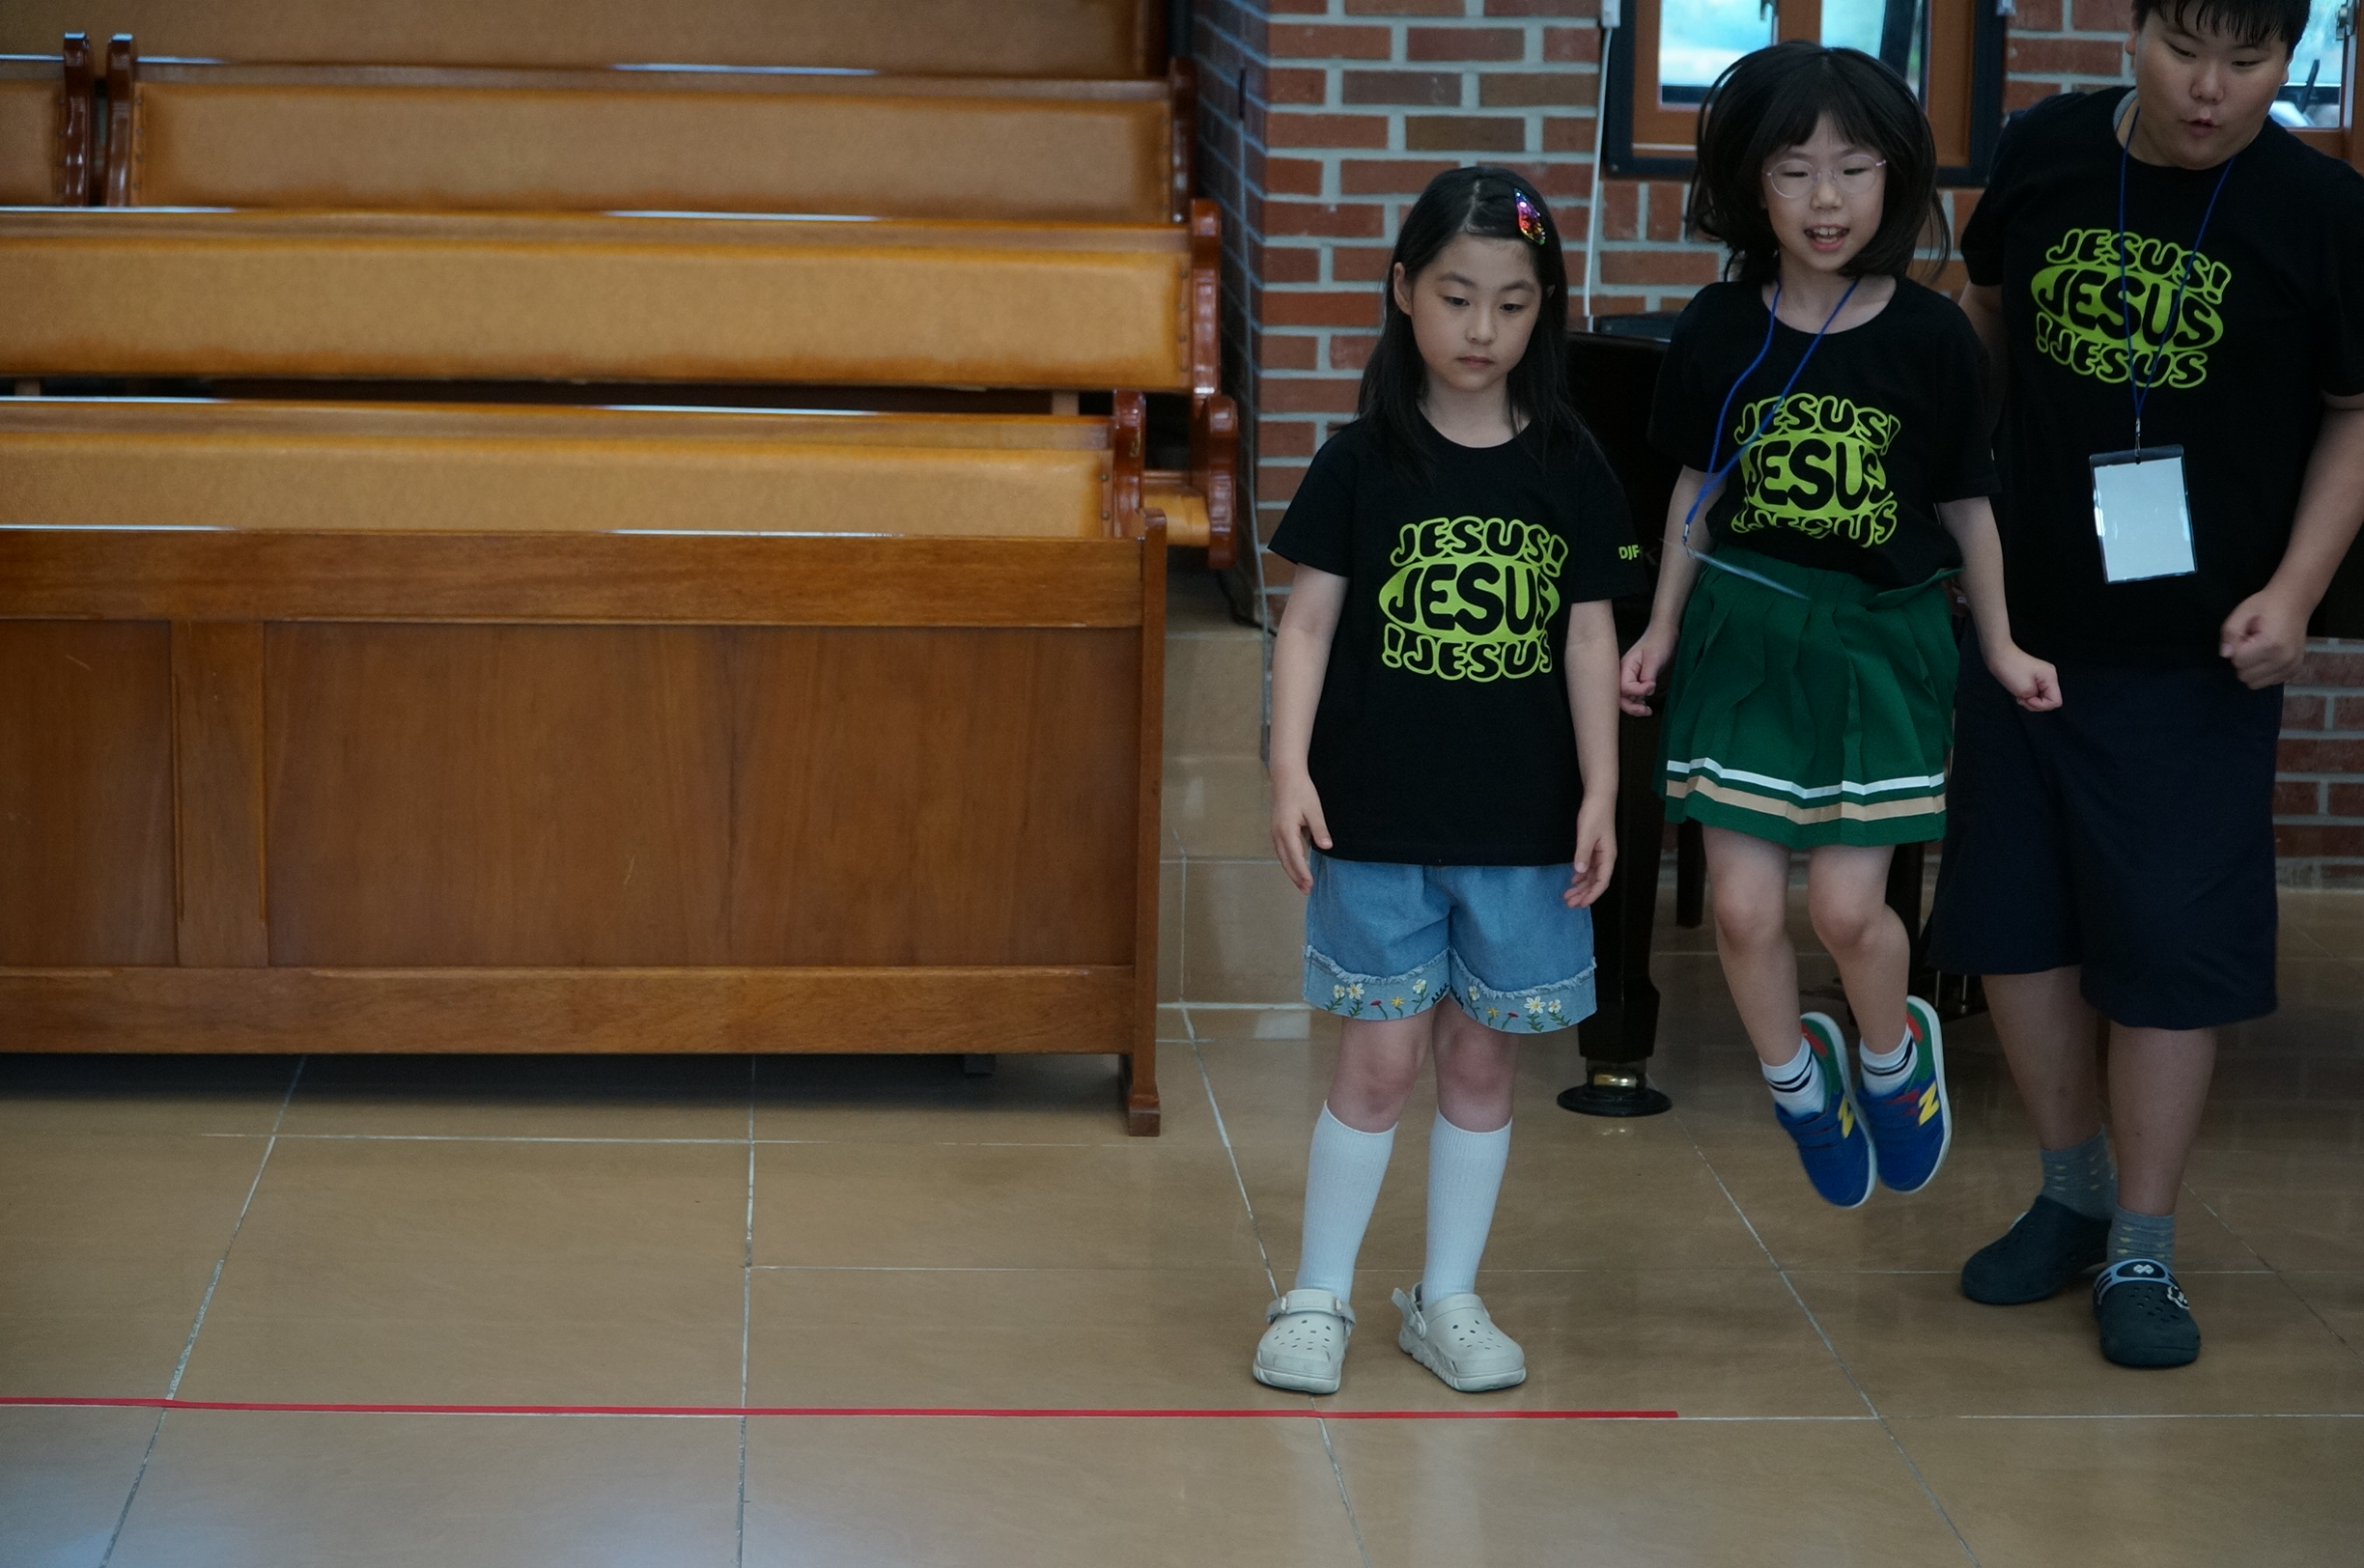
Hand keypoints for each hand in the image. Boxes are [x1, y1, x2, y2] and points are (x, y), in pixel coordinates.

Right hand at [1271, 769, 1330, 893]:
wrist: (1286, 776)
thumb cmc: (1301, 791)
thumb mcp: (1314, 810)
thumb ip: (1320, 829)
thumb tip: (1327, 847)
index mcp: (1286, 830)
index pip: (1295, 857)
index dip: (1303, 873)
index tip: (1310, 885)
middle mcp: (1277, 834)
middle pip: (1286, 861)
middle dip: (1296, 877)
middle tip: (1307, 891)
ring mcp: (1275, 832)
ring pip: (1283, 857)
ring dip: (1292, 871)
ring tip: (1302, 883)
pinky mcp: (1277, 829)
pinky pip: (1282, 850)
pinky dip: (1289, 861)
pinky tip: (1297, 866)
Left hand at [1565, 794, 1616, 908]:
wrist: (1598, 796)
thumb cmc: (1595, 813)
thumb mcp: (1586, 834)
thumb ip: (1583, 853)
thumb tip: (1580, 872)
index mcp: (1608, 856)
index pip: (1602, 882)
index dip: (1592, 895)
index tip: (1580, 904)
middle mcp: (1606, 857)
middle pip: (1596, 881)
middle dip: (1584, 894)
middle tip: (1569, 903)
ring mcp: (1600, 853)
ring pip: (1591, 875)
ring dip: (1581, 886)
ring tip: (1568, 895)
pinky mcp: (1594, 847)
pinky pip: (1589, 866)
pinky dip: (1581, 875)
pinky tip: (1573, 880)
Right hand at [1618, 627, 1675, 717]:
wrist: (1664, 634)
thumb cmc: (1658, 642)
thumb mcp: (1654, 659)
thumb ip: (1648, 676)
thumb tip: (1647, 691)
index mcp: (1625, 667)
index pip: (1624, 687)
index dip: (1638, 691)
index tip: (1652, 685)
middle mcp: (1625, 674)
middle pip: (1621, 697)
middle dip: (1632, 707)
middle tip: (1646, 710)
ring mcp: (1631, 678)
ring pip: (1627, 699)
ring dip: (1636, 707)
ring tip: (1648, 711)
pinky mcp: (1638, 680)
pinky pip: (1635, 696)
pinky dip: (1639, 703)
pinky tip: (1647, 706)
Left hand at [1983, 642, 2061, 711]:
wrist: (1999, 656)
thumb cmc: (2010, 669)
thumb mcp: (2025, 690)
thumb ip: (2036, 700)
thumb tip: (2037, 702)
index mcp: (2051, 677)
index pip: (2056, 701)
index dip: (2041, 705)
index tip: (2028, 699)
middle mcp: (2049, 677)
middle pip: (2049, 701)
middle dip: (2034, 704)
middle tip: (2022, 698)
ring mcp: (2042, 678)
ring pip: (2041, 699)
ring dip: (2030, 701)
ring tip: (2019, 694)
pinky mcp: (2034, 679)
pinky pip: (2035, 694)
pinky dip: (2027, 696)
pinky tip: (2019, 692)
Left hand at [2220, 588, 2310, 688]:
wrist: (2295, 602)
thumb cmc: (2266, 606)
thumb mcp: (2242, 612)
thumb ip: (2229, 633)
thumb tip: (2225, 654)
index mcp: (2271, 644)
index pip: (2237, 661)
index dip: (2236, 647)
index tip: (2246, 635)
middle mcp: (2284, 660)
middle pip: (2245, 675)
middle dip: (2243, 660)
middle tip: (2253, 642)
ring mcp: (2291, 667)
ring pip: (2255, 683)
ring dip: (2252, 668)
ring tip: (2260, 649)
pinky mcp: (2294, 671)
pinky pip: (2268, 682)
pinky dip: (2264, 672)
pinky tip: (2269, 656)